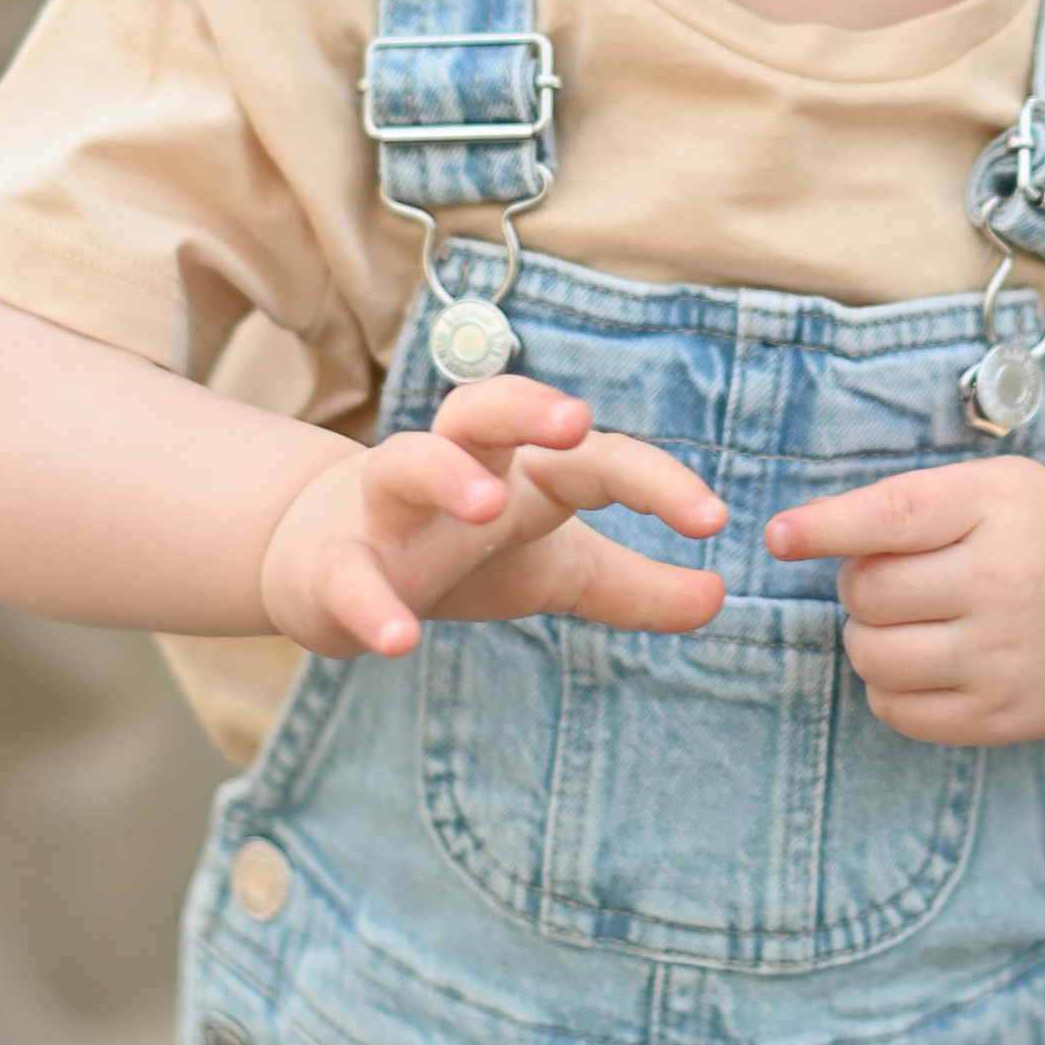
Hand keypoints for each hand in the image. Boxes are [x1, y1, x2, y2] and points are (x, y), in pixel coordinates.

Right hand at [258, 377, 725, 658]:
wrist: (324, 558)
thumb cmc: (461, 550)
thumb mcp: (555, 569)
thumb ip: (634, 586)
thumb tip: (720, 597)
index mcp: (521, 471)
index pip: (594, 458)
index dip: (657, 481)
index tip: (713, 519)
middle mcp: (456, 472)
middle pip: (485, 410)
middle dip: (529, 406)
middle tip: (576, 420)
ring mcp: (388, 512)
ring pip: (406, 462)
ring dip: (445, 474)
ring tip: (487, 505)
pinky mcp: (335, 567)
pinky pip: (347, 576)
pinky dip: (370, 604)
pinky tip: (398, 638)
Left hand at [767, 460, 1044, 745]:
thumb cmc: (1042, 535)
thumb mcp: (995, 487)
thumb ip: (909, 500)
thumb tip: (803, 531)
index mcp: (997, 512)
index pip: (892, 517)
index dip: (825, 527)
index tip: (777, 536)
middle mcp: (1002, 587)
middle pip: (867, 591)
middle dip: (860, 582)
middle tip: (898, 575)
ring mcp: (1001, 660)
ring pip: (871, 654)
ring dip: (868, 634)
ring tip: (910, 618)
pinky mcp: (995, 719)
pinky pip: (893, 709)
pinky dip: (889, 684)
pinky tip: (925, 659)